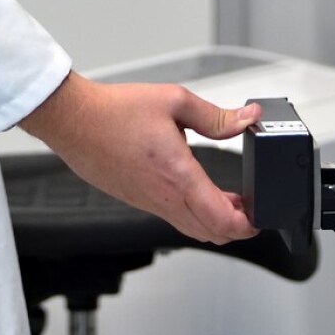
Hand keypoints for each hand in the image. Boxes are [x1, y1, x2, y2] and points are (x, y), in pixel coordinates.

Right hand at [19, 73, 261, 244]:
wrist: (74, 121)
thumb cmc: (116, 111)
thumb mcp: (173, 101)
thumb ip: (214, 115)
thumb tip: (247, 118)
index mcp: (178, 175)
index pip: (222, 221)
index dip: (248, 224)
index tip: (259, 213)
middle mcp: (164, 197)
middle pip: (210, 233)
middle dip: (236, 226)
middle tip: (249, 206)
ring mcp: (148, 202)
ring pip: (191, 228)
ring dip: (214, 220)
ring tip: (227, 198)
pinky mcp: (137, 199)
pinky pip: (172, 217)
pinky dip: (192, 213)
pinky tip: (195, 188)